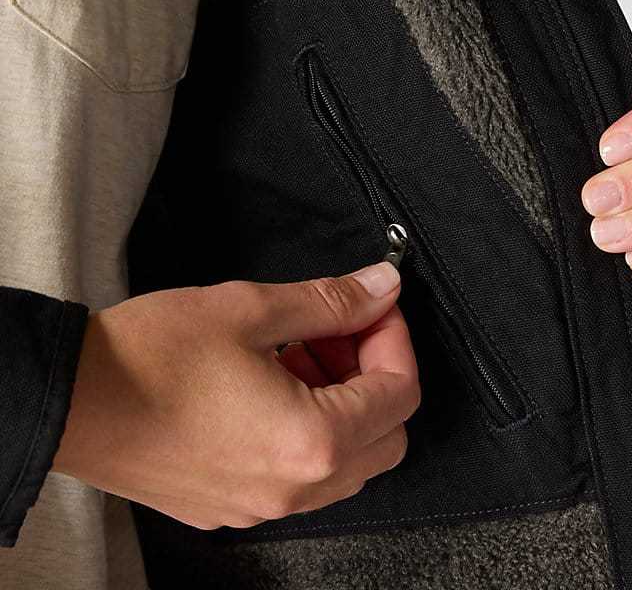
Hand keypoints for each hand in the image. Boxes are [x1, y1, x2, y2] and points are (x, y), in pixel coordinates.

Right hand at [53, 262, 419, 529]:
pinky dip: (310, 429)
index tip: (374, 306)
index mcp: (311, 441)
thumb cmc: (151, 356)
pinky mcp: (233, 506)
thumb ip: (331, 302)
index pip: (400, 393)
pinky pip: (303, 475)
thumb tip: (383, 287)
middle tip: (341, 329)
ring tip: (302, 351)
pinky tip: (274, 383)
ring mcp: (262, 505)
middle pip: (386, 435)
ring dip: (344, 401)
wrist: (69, 400)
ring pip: (348, 460)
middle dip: (375, 373)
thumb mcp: (252, 310)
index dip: (395, 338)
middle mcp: (294, 488)